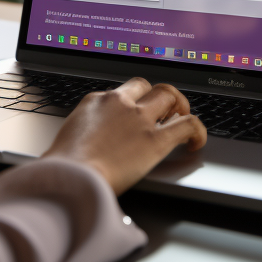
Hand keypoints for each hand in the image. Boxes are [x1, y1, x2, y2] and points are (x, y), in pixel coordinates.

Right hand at [43, 78, 205, 194]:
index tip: (137, 112)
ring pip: (170, 95)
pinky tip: (195, 143)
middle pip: (148, 85)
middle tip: (165, 112)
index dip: (132, 101)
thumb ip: (85, 132)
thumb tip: (88, 144)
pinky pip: (188, 125)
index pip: (122, 92)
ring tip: (182, 120)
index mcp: (96, 101)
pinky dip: (198, 131)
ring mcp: (139, 119)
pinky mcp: (156, 140)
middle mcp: (120, 103)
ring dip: (179, 106)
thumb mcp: (69, 136)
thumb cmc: (63, 165)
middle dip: (158, 97)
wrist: (69, 176)